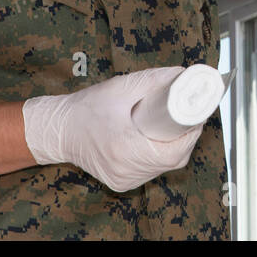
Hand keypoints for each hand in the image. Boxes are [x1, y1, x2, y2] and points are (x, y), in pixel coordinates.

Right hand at [22, 67, 205, 192]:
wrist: (58, 130)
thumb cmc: (86, 109)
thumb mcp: (121, 88)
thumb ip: (153, 80)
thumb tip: (182, 74)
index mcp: (125, 149)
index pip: (174, 152)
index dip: (191, 134)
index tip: (197, 116)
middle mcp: (125, 171)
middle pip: (172, 160)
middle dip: (185, 138)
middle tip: (189, 116)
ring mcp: (123, 180)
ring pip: (163, 167)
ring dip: (174, 149)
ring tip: (176, 127)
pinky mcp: (121, 183)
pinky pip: (150, 171)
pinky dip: (160, 157)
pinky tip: (160, 141)